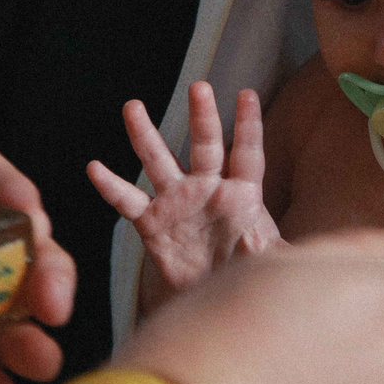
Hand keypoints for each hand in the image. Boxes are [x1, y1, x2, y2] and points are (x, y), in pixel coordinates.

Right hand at [87, 84, 281, 298]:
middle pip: (205, 145)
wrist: (212, 297)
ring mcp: (177, 202)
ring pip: (159, 160)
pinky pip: (127, 201)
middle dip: (202, 117)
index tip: (247, 95)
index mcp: (242, 195)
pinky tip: (95, 168)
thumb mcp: (271, 262)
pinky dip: (111, 186)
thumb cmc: (247, 273)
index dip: (248, 126)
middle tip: (199, 87)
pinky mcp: (152, 222)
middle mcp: (207, 189)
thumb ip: (280, 254)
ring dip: (145, 134)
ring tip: (133, 107)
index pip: (247, 154)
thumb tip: (289, 251)